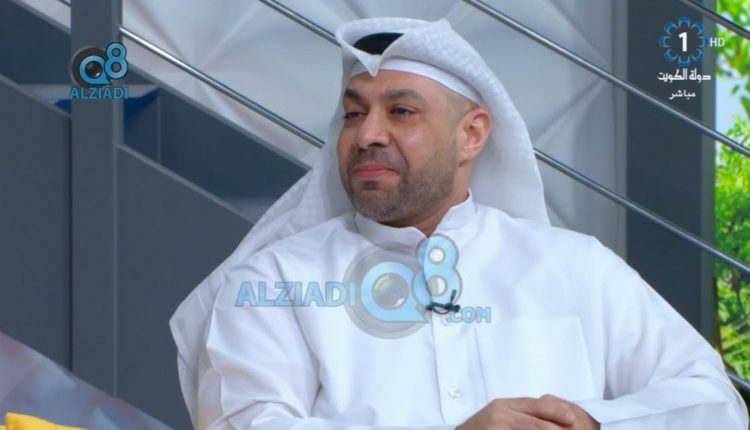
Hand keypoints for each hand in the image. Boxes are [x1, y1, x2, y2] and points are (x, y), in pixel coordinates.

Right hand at [456, 394, 599, 429]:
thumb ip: (522, 414)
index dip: (558, 412)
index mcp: (505, 405)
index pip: (538, 405)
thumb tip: (557, 416)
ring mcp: (495, 427)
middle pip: (537, 424)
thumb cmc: (480, 429)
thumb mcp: (500, 415)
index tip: (574, 420)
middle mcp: (500, 414)